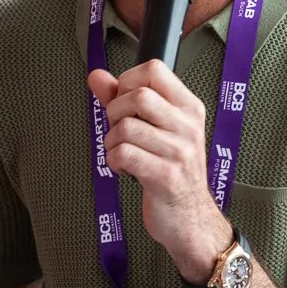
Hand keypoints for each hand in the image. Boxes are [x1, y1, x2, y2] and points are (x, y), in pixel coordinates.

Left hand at [88, 59, 233, 283]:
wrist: (190, 218)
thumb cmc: (171, 170)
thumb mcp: (155, 129)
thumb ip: (122, 99)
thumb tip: (96, 76)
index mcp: (188, 108)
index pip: (154, 70)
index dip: (128, 81)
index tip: (125, 102)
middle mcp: (187, 126)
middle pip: (138, 95)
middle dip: (115, 112)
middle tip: (120, 130)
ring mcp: (179, 151)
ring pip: (126, 127)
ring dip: (112, 141)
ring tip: (122, 152)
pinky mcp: (165, 176)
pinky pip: (124, 154)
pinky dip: (113, 161)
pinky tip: (124, 168)